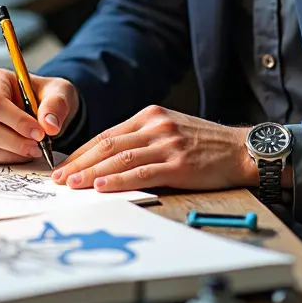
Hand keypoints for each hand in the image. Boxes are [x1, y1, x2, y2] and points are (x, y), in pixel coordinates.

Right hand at [0, 68, 78, 164]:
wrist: (40, 108)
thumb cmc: (46, 95)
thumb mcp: (59, 92)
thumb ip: (56, 105)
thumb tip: (49, 126)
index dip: (17, 122)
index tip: (40, 133)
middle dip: (16, 142)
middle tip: (39, 147)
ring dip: (13, 153)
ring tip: (34, 148)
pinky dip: (8, 159)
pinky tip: (23, 151)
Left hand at [51, 105, 260, 192]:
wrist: (242, 150)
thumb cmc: (205, 145)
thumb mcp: (171, 131)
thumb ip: (142, 140)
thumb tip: (108, 161)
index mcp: (150, 116)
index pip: (107, 135)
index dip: (82, 152)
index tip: (64, 166)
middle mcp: (156, 125)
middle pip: (108, 145)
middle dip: (80, 163)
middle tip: (59, 179)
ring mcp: (167, 143)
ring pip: (120, 158)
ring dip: (92, 173)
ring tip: (72, 185)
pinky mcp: (179, 164)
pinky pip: (142, 172)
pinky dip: (118, 180)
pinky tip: (102, 187)